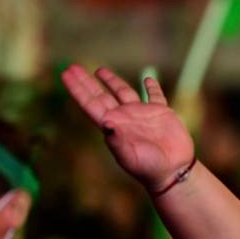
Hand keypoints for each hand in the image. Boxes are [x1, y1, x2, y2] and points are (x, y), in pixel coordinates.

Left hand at [61, 65, 193, 193]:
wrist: (173, 171)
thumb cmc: (149, 168)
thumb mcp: (130, 158)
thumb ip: (117, 142)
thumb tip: (106, 123)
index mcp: (113, 126)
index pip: (91, 103)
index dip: (78, 89)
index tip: (65, 74)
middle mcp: (125, 117)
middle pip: (102, 95)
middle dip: (87, 82)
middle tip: (72, 67)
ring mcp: (143, 114)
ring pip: (124, 91)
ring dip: (112, 80)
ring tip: (100, 70)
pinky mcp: (162, 113)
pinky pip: (155, 96)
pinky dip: (152, 87)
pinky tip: (147, 80)